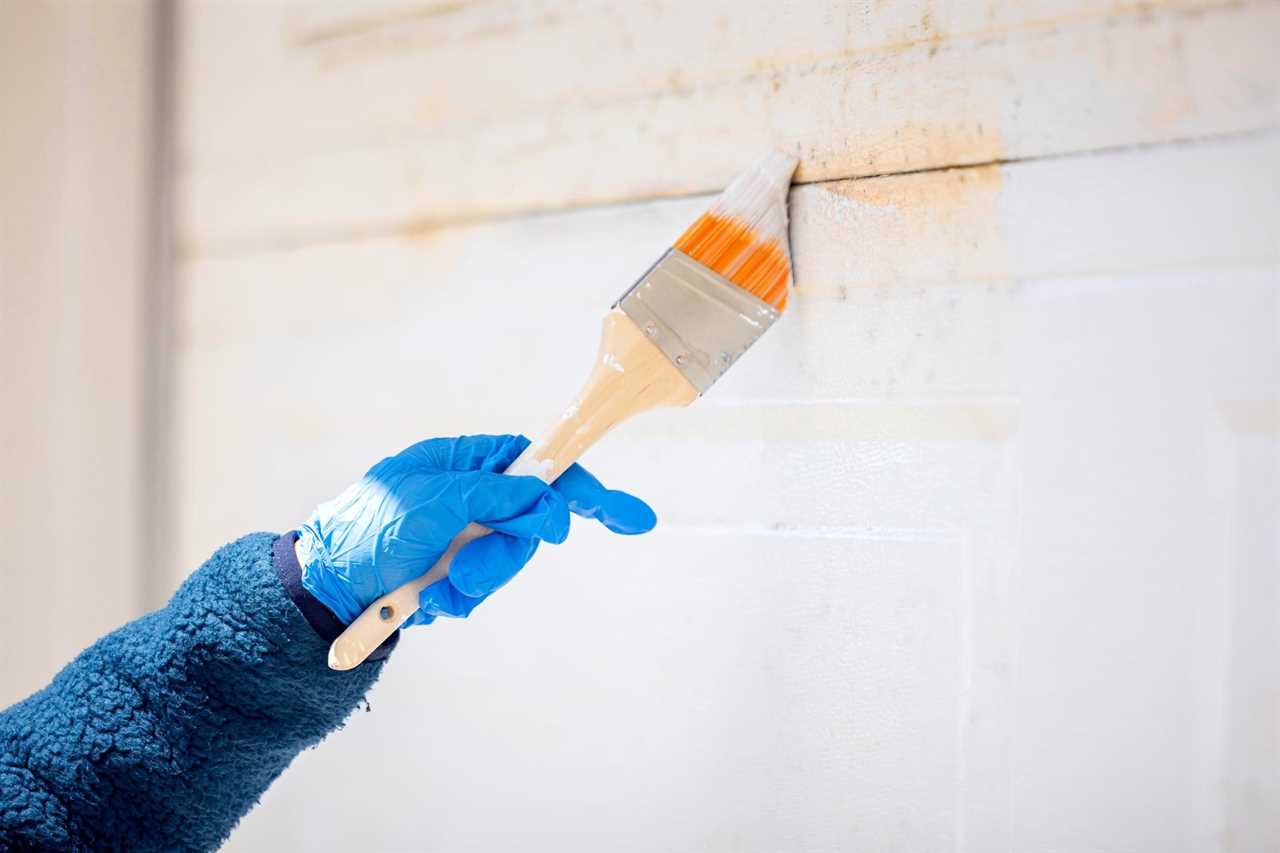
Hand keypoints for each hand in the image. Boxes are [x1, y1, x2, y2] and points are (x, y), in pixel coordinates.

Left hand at [295, 434, 655, 625]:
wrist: (321, 592)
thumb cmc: (368, 530)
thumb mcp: (434, 502)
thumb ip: (495, 495)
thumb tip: (546, 498)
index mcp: (461, 464)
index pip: (535, 464)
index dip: (579, 486)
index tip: (623, 515)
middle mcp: (466, 497)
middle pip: (528, 520)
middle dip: (505, 550)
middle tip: (471, 568)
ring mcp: (460, 537)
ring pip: (507, 560)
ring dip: (477, 580)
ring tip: (438, 587)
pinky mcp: (451, 574)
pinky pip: (481, 589)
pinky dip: (458, 599)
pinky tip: (426, 599)